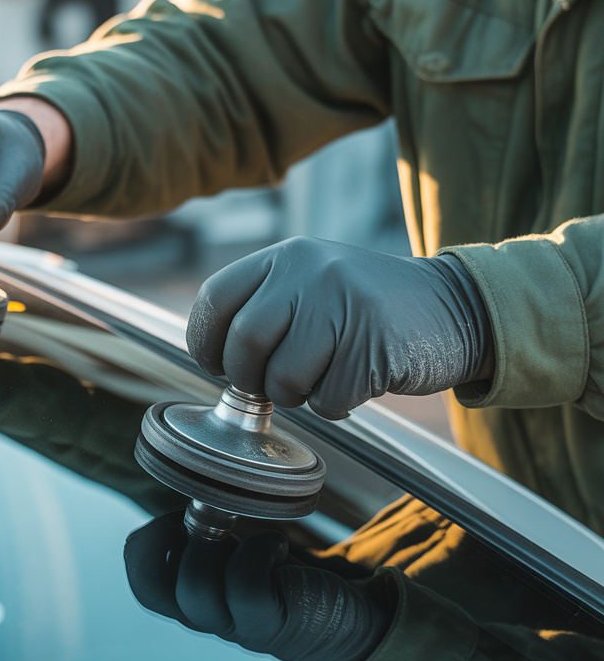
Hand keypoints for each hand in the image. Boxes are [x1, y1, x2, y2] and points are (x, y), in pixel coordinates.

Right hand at [124, 512, 390, 660]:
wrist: (340, 621)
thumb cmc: (280, 576)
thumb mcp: (234, 553)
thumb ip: (205, 533)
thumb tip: (189, 481)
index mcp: (188, 597)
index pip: (141, 581)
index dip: (145, 543)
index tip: (179, 516)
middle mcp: (203, 616)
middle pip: (151, 589)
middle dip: (163, 542)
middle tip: (197, 519)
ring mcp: (233, 624)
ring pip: (193, 586)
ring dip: (214, 543)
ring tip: (243, 530)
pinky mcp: (269, 623)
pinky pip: (244, 586)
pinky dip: (257, 551)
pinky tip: (276, 544)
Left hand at [187, 236, 492, 418]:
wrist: (454, 306)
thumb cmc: (366, 307)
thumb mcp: (309, 283)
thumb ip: (262, 308)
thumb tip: (214, 359)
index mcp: (285, 256)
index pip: (214, 299)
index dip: (206, 342)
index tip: (218, 364)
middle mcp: (309, 273)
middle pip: (244, 345)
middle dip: (250, 379)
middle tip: (274, 382)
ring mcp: (343, 306)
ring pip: (283, 379)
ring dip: (296, 395)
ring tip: (324, 375)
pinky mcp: (373, 346)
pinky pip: (327, 399)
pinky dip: (337, 403)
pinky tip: (359, 379)